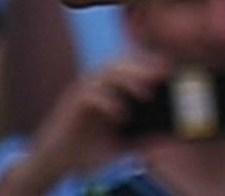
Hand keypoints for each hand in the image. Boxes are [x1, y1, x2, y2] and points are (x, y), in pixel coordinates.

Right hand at [18, 57, 172, 183]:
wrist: (56, 161)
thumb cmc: (86, 150)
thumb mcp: (119, 143)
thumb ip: (140, 138)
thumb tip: (165, 136)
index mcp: (105, 90)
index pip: (126, 67)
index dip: (145, 63)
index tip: (167, 68)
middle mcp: (93, 86)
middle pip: (117, 64)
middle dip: (141, 67)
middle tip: (160, 76)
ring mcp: (81, 93)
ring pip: (105, 73)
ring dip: (127, 80)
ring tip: (145, 94)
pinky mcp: (71, 105)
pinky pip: (91, 96)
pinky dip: (108, 103)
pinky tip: (120, 115)